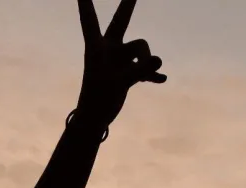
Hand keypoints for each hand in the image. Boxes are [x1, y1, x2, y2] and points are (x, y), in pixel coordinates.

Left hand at [76, 0, 165, 127]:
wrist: (94, 118)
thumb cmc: (98, 99)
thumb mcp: (118, 83)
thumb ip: (139, 70)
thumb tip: (159, 60)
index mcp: (96, 48)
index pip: (90, 20)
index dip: (86, 4)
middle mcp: (108, 49)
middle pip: (121, 20)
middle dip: (128, 4)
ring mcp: (119, 59)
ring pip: (142, 49)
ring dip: (145, 63)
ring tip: (144, 78)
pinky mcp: (128, 70)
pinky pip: (147, 65)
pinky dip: (152, 72)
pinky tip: (160, 80)